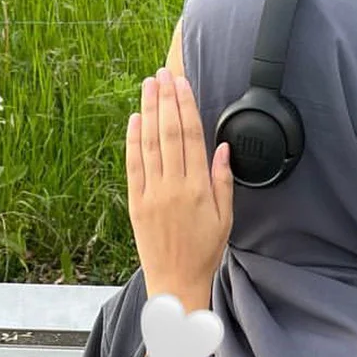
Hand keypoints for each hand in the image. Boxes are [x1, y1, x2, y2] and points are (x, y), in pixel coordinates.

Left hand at [127, 66, 233, 314]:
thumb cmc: (204, 252)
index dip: (185, 106)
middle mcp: (173, 188)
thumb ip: (223, 181)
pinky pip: (133, 166)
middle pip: (167, 133)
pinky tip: (134, 120)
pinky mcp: (136, 204)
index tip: (181, 83)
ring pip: (148, 144)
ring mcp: (151, 195)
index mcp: (198, 189)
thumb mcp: (225, 218)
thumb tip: (223, 149)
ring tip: (147, 86)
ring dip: (147, 111)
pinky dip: (132, 141)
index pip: (190, 137)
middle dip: (164, 100)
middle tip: (162, 74)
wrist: (176, 282)